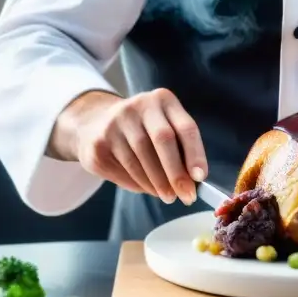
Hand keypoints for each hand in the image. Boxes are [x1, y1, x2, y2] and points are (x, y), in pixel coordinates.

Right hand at [50, 89, 207, 204]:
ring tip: (168, 196)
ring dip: (158, 183)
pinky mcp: (98, 144)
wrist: (96, 123)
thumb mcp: (164, 125)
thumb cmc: (144, 130)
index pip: (185, 127)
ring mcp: (114, 123)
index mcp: (163, 100)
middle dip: (176, 173)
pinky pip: (123, 170)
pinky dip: (139, 184)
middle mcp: (138, 105)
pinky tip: (147, 189)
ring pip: (141, 159)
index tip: (200, 178)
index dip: (195, 154)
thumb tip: (193, 181)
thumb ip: (180, 148)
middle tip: (185, 196)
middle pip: (163, 140)